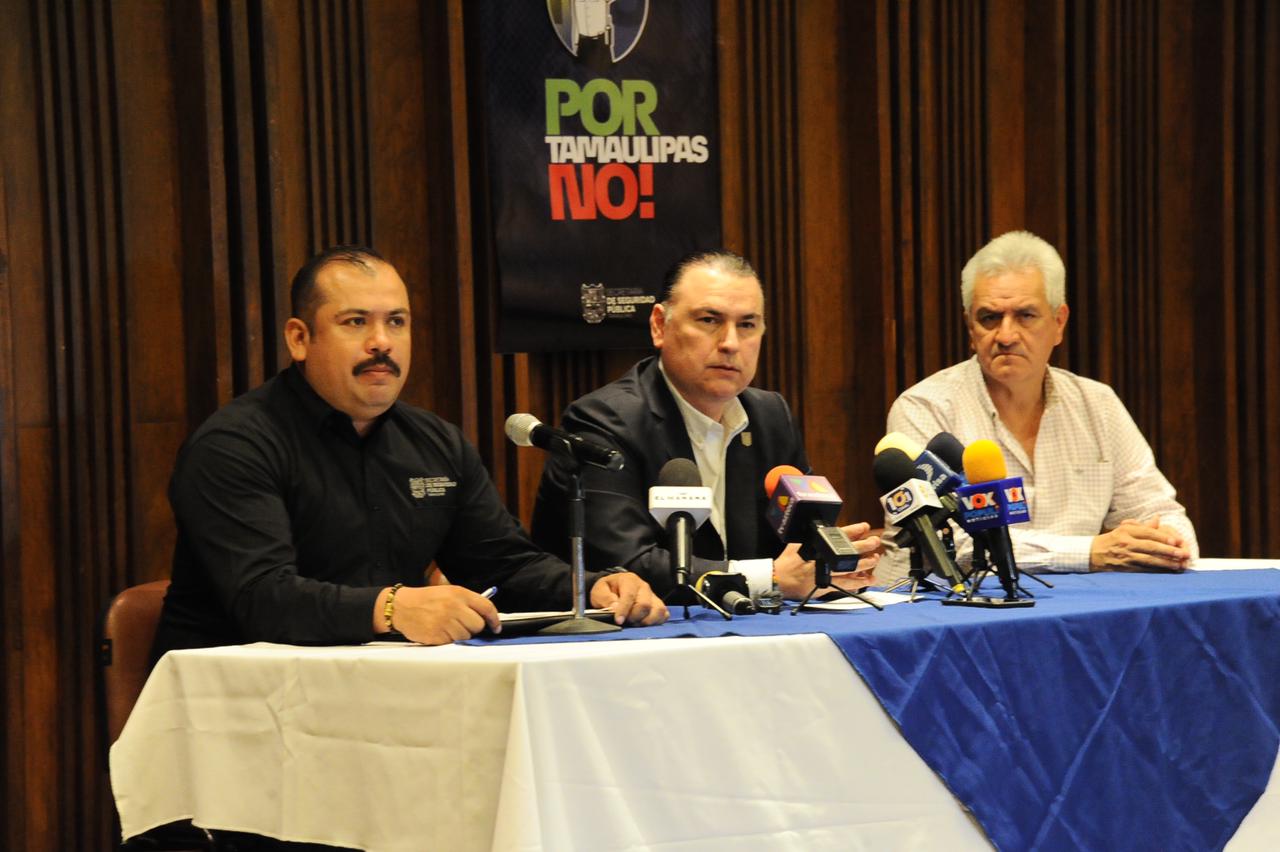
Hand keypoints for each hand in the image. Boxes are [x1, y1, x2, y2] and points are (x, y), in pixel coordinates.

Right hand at [375, 585, 500, 644]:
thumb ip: (466, 602)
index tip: (496, 627)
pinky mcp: (437, 636)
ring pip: (466, 636)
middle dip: (474, 628)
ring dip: (461, 635)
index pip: (486, 607)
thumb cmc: (426, 599)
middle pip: (478, 625)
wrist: (401, 607)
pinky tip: (440, 632)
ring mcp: (446, 622)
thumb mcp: (448, 592)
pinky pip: (452, 643)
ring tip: (448, 627)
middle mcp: (454, 607)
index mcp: (459, 594)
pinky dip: (449, 640)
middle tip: (464, 625)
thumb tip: (485, 616)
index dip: (494, 619)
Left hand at [590, 572, 667, 625]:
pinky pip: (664, 615)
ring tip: (635, 623)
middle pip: (645, 605)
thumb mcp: (599, 591)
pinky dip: (656, 622)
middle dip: (634, 617)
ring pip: (658, 611)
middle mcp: (644, 587)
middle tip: (625, 621)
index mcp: (629, 580)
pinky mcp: (657, 605)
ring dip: (646, 621)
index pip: (630, 595)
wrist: (614, 588)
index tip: (619, 621)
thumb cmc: (608, 590)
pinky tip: (644, 623)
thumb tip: (615, 608)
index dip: (624, 610)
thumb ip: (605, 599)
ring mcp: (653, 596)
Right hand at [773, 522, 881, 598]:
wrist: (779, 580)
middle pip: (849, 551)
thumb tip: (824, 530)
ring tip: (875, 558)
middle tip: (875, 541)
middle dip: (865, 545)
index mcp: (817, 546)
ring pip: (851, 568)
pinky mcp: (827, 586)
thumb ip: (811, 537)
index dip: (854, 530)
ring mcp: (827, 573)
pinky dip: (859, 582)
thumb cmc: (787, 561)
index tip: (865, 526)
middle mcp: (824, 559)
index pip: (839, 535)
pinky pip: (847, 585)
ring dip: (866, 563)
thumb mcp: (798, 543)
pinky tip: (869, 579)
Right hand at [1090, 516, 1190, 572]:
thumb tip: (1158, 518)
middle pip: (1150, 547)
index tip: (1177, 541)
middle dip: (1168, 551)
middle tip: (1182, 553)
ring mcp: (1125, 556)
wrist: (1092, 554)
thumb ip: (1142, 526)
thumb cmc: (1112, 540)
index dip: (1163, 537)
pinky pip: (1144, 569)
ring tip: (1178, 564)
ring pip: (1149, 559)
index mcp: (1126, 531)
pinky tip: (1166, 571)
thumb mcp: (1124, 529)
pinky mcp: (1125, 568)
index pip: (1148, 533)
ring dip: (1165, 562)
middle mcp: (1125, 543)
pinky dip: (1156, 570)